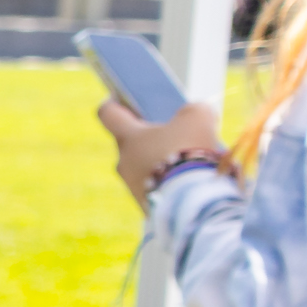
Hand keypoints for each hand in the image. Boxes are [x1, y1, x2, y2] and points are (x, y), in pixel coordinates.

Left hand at [103, 93, 222, 200]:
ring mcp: (133, 187)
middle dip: (153, 137)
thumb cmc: (190, 150)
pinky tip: (195, 180)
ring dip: (166, 162)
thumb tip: (195, 115)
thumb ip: (193, 111)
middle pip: (132, 143)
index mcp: (128, 138)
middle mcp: (123, 163)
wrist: (192, 200)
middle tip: (178, 134)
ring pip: (146, 167)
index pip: (109, 114)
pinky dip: (173, 182)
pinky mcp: (148, 206)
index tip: (119, 100)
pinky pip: (158, 187)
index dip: (114, 105)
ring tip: (195, 160)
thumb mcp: (197, 119)